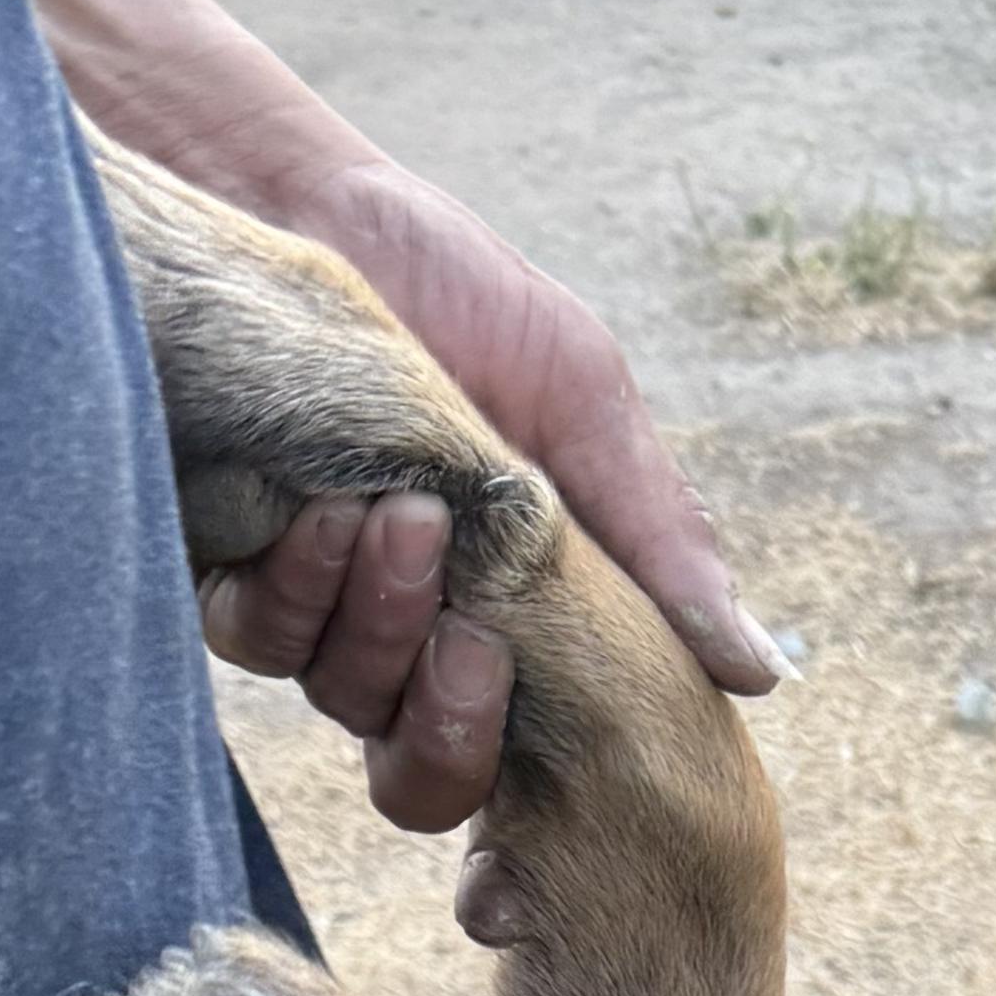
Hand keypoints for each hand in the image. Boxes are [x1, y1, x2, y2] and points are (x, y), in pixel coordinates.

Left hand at [197, 159, 772, 837]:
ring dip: (379, 625)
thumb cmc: (458, 292)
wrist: (310, 201)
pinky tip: (321, 512)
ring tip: (402, 516)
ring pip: (345, 704)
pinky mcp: (234, 570)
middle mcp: (408, 639)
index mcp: (507, 620)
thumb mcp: (584, 404)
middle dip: (449, 719)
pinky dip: (296, 591)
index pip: (512, 765)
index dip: (512, 794)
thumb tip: (762, 675)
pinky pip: (256, 643)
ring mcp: (318, 612)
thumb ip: (662, 543)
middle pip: (423, 775)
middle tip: (471, 630)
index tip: (520, 740)